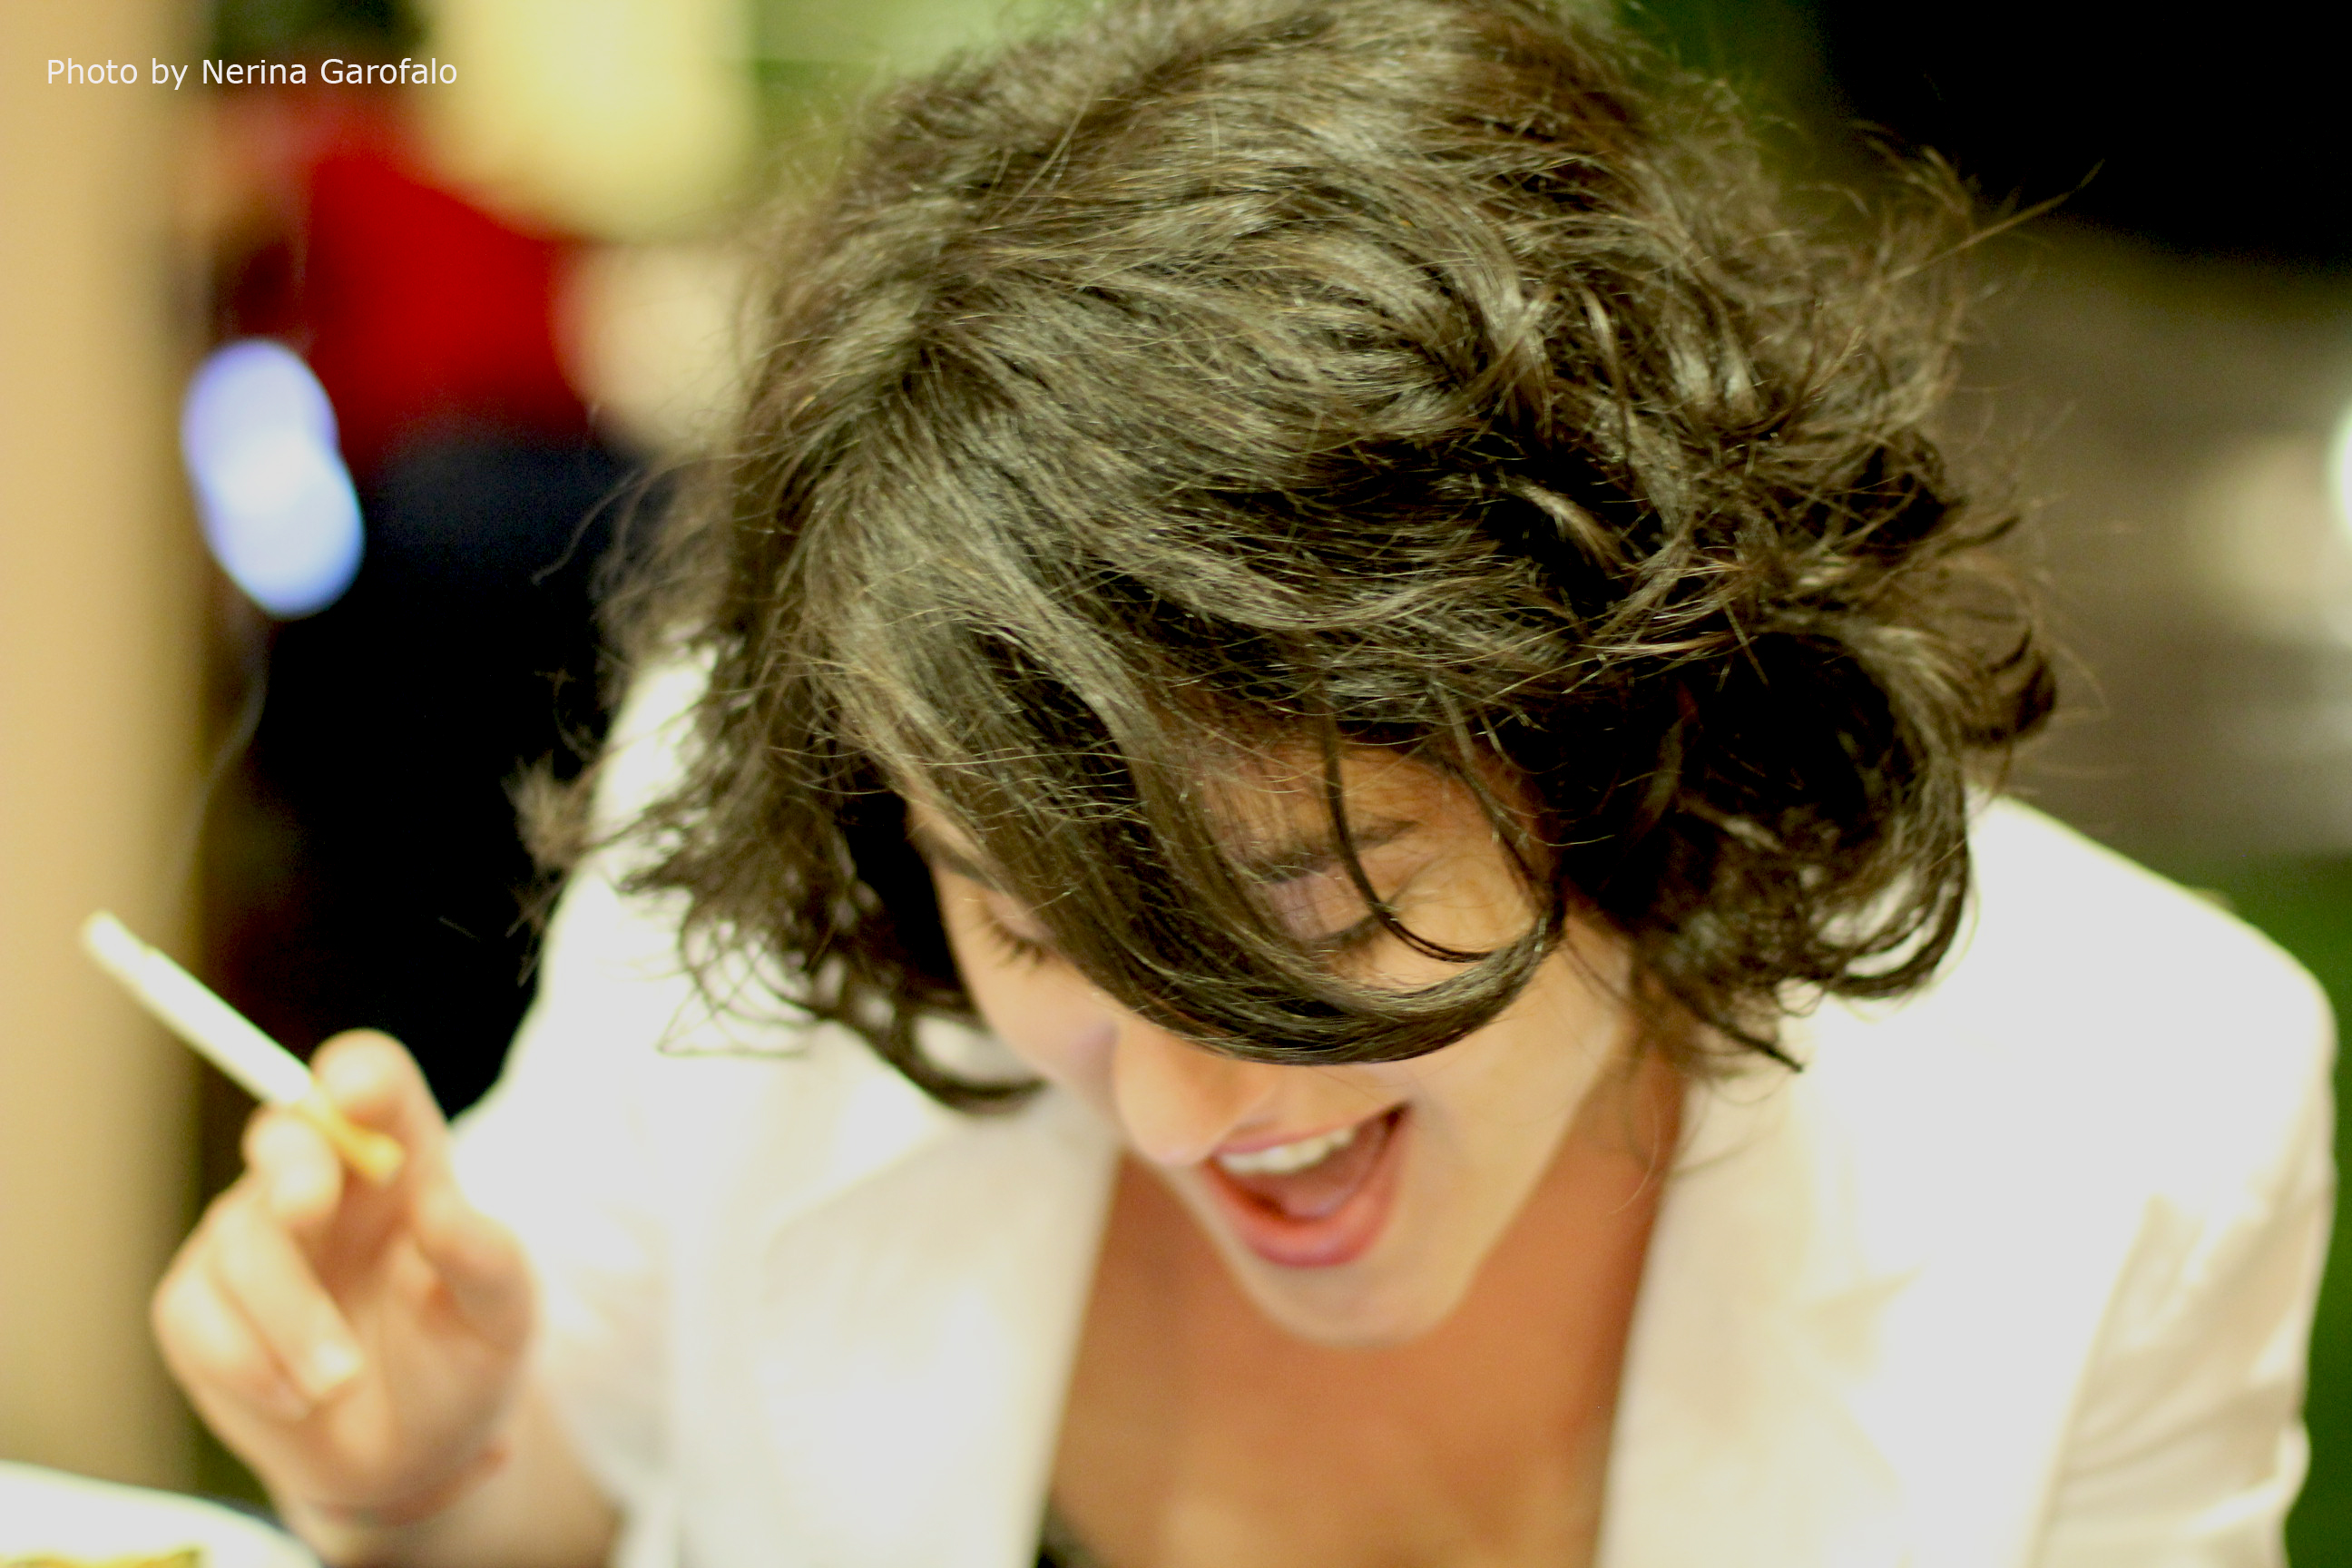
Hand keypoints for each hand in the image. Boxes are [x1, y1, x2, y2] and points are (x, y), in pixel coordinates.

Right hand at [154, 1031, 533, 1527]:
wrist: (414, 1456)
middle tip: (309, 1208)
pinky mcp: (200, 1306)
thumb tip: (441, 1204)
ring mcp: (254, 1240)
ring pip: (241, 1243)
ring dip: (289, 1319)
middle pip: (285, 1135)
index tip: (356, 1094)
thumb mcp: (504, 1316)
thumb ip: (486, 1259)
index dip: (359, 1076)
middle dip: (292, 1167)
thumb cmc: (466, 1359)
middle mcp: (323, 1185)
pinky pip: (194, 1313)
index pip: (374, 1084)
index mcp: (404, 1161)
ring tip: (340, 1382)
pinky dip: (244, 1360)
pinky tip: (296, 1398)